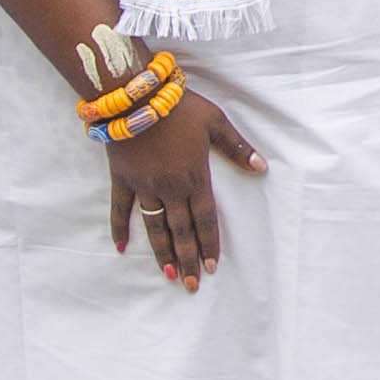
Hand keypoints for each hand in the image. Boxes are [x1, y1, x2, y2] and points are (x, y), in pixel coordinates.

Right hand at [106, 85, 269, 289]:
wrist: (135, 95)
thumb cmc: (179, 106)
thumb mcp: (215, 122)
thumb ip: (237, 147)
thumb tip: (261, 167)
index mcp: (195, 177)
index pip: (205, 219)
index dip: (209, 243)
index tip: (212, 267)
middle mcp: (170, 188)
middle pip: (181, 231)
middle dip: (188, 259)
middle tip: (192, 284)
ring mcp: (144, 186)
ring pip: (155, 227)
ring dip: (162, 253)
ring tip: (169, 276)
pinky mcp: (122, 179)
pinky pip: (119, 208)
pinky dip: (119, 228)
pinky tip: (121, 247)